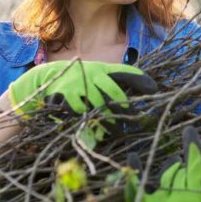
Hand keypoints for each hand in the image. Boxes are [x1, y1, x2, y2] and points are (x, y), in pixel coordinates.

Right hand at [8, 60, 156, 115]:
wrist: (46, 78)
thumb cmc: (81, 79)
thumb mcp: (100, 74)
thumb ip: (123, 78)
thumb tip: (154, 86)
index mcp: (101, 69)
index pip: (124, 75)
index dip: (139, 83)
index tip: (154, 91)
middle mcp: (90, 74)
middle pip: (112, 94)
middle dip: (123, 109)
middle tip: (130, 121)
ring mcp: (77, 85)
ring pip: (97, 106)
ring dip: (106, 121)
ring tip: (113, 132)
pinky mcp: (64, 97)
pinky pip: (79, 112)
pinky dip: (86, 121)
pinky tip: (92, 129)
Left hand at [128, 126, 200, 201]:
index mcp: (195, 200)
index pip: (194, 167)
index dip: (191, 147)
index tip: (189, 131)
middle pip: (180, 171)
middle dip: (186, 167)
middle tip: (190, 170)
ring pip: (165, 175)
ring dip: (172, 168)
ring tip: (178, 166)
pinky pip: (142, 186)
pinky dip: (137, 172)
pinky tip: (133, 156)